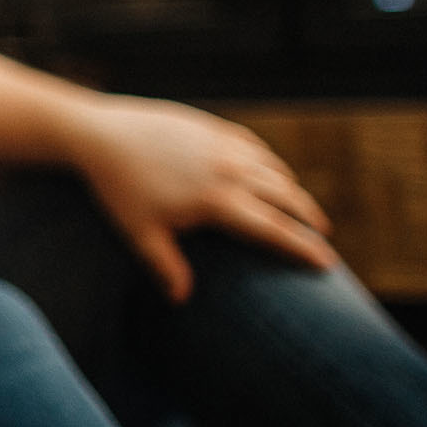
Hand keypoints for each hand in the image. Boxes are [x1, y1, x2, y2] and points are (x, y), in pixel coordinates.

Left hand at [69, 94, 337, 301]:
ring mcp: (220, 144)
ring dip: (291, 187)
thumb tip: (181, 300)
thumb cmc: (117, 188)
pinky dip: (268, 160)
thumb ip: (165, 267)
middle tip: (323, 236)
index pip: (273, 229)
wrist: (99, 135)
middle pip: (284, 196)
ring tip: (302, 205)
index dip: (303, 248)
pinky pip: (251, 144)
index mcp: (217, 200)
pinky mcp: (209, 125)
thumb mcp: (140, 233)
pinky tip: (272, 168)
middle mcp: (228, 169)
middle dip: (308, 218)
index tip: (328, 263)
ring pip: (271, 167)